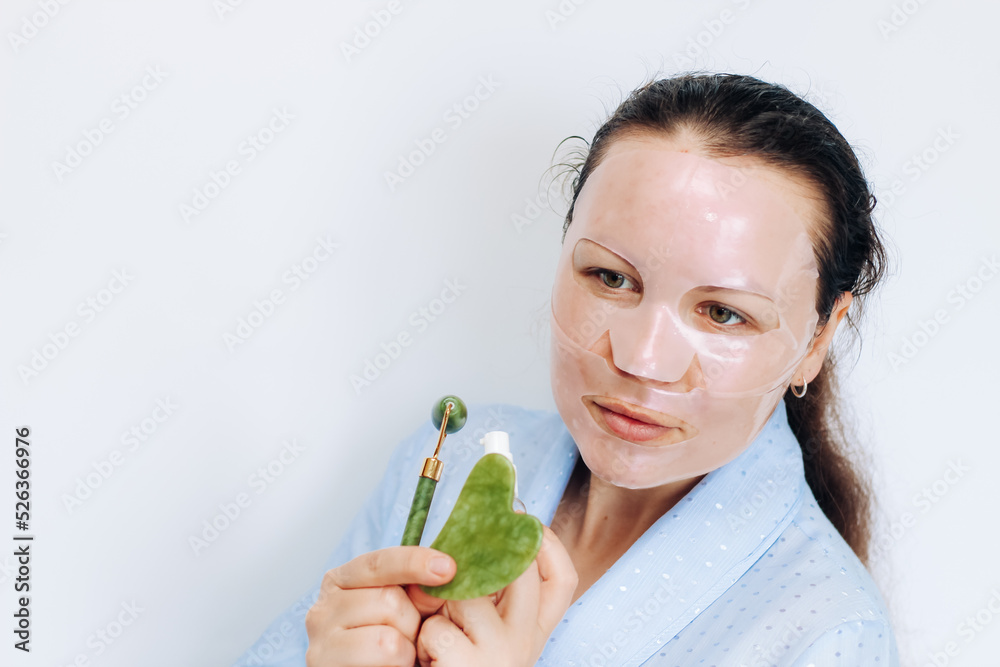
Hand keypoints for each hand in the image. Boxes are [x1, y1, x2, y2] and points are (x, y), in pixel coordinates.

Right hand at [305, 546, 455, 666]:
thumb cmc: (381, 644)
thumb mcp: (397, 608)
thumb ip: (412, 589)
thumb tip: (444, 570)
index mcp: (341, 581)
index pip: (379, 562)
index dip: (415, 562)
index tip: (448, 568)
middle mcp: (324, 607)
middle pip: (388, 598)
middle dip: (413, 620)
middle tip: (412, 636)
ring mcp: (321, 640)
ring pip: (388, 636)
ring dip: (407, 648)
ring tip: (402, 655)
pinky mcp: (325, 664)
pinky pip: (384, 656)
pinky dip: (399, 663)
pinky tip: (392, 666)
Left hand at [415, 525, 577, 666]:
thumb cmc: (450, 662)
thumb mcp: (481, 627)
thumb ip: (491, 591)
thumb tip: (484, 531)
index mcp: (535, 631)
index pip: (563, 580)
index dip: (548, 543)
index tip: (524, 519)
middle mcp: (527, 643)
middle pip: (519, 572)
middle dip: (483, 558)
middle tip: (458, 554)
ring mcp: (502, 656)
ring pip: (468, 596)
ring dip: (440, 606)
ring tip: (435, 630)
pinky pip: (437, 628)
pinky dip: (423, 637)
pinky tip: (427, 658)